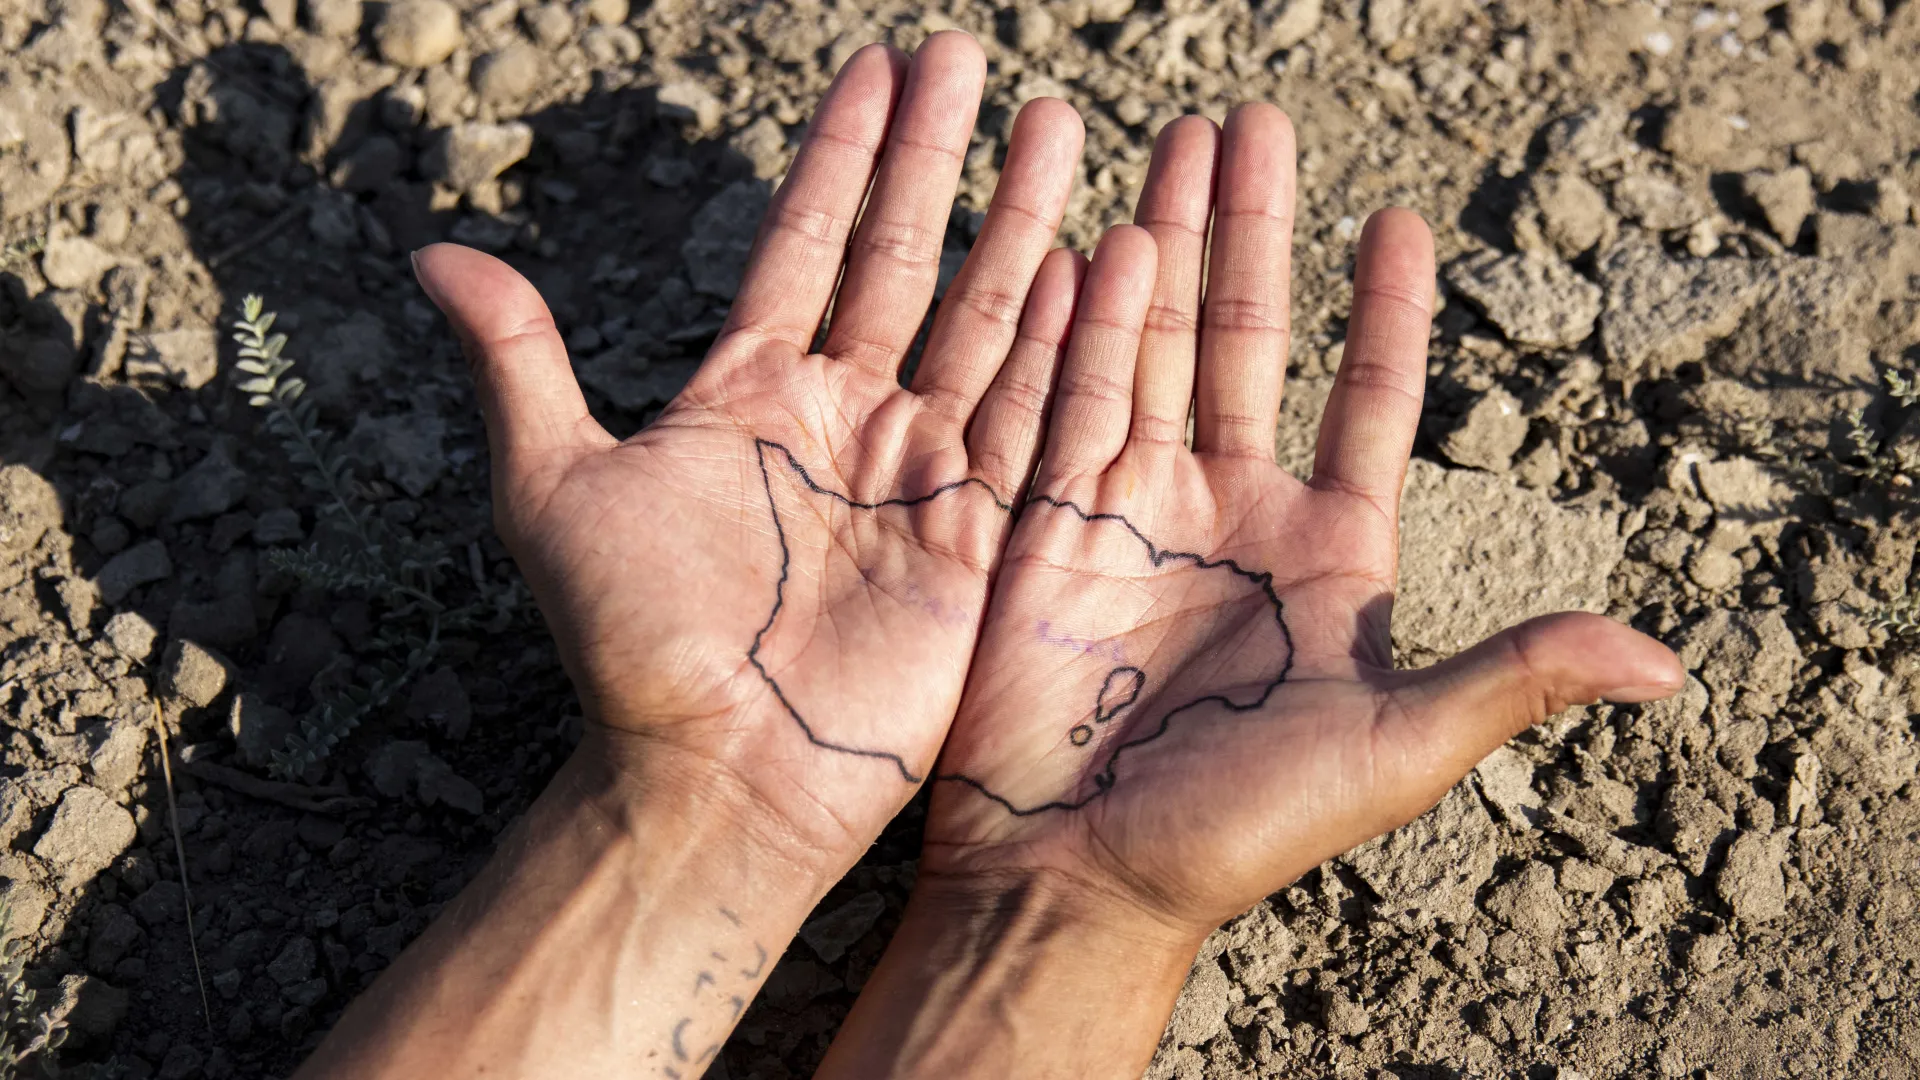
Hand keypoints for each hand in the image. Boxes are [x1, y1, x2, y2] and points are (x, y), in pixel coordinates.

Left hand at [301, 32, 1094, 1078]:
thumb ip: (520, 362)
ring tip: (1054, 127)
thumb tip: (430, 252)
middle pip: (906, 259)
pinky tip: (1102, 261)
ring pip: (982, 319)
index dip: (844, 154)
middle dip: (939, 159)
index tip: (877, 66)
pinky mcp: (976, 532)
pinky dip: (1067, 340)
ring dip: (1018, 225)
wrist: (719, 772)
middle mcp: (844, 417)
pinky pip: (1032, 416)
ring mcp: (917, 471)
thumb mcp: (554, 487)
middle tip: (971, 61)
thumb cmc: (632, 645)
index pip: (809, 243)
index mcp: (753, 392)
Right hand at [820, 106, 1682, 1077]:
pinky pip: (1070, 400)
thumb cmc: (1238, 828)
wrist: (1076, 878)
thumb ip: (1508, 677)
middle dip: (1252, 233)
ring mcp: (1136, 510)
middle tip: (1249, 124)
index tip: (1397, 218)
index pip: (1366, 404)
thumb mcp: (1393, 749)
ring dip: (1164, 246)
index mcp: (1328, 557)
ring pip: (1154, 347)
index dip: (1383, 313)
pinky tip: (1094, 241)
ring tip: (1173, 144)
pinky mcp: (1051, 523)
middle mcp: (1233, 515)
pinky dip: (1081, 322)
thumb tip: (1665, 663)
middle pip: (1246, 344)